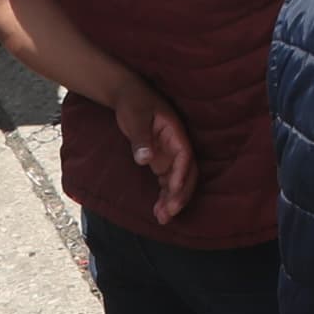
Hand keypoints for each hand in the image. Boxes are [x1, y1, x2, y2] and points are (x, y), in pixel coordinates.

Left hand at [113, 81, 195, 225]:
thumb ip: (141, 138)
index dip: (181, 175)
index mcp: (176, 133)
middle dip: (180, 194)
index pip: (184, 157)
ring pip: (177, 181)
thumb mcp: (136, 117)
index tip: (174, 191)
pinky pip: (166, 182)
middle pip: (186, 173)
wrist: (127, 95)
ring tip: (162, 218)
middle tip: (169, 214)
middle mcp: (176, 146)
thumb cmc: (134, 102)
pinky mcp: (160, 161)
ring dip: (173, 200)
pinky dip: (164, 196)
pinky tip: (158, 211)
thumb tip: (145, 159)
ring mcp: (169, 155)